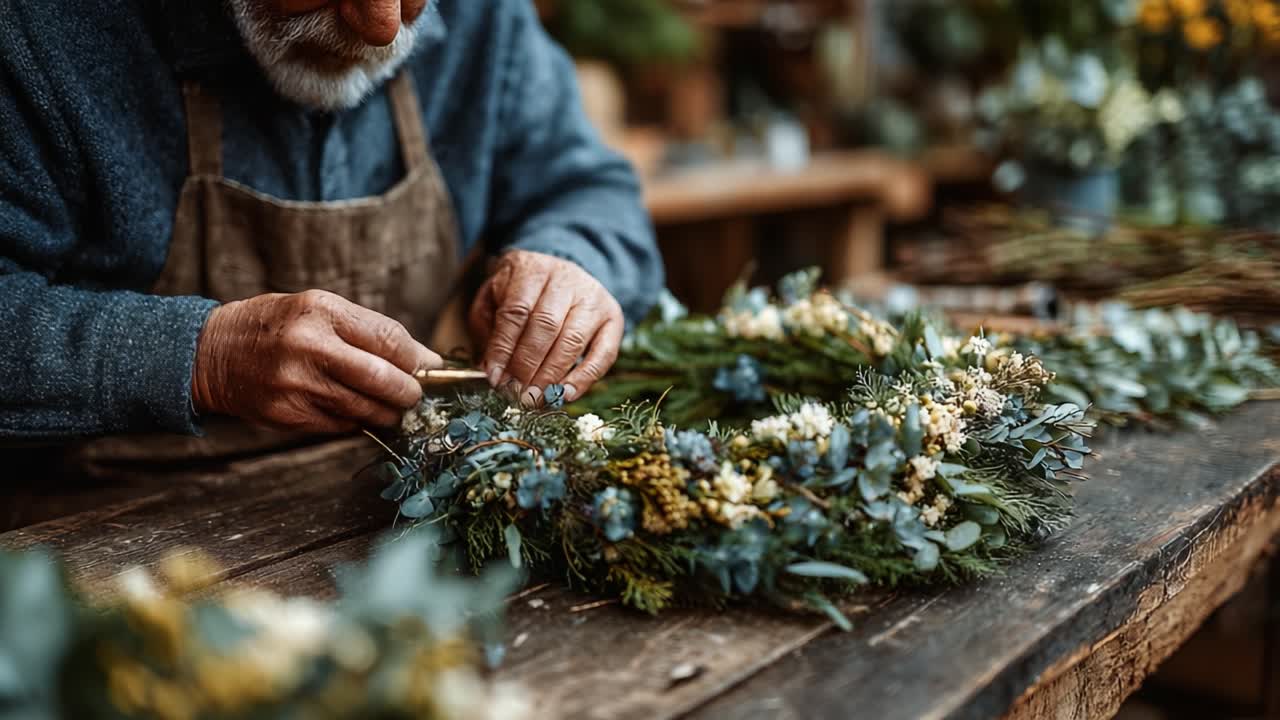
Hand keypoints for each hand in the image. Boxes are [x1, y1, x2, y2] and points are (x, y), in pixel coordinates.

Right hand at [192, 290, 441, 432]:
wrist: (210, 354)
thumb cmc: (275, 325)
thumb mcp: (318, 308)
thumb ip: (370, 330)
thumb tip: (426, 359)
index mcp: (320, 312)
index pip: (389, 340)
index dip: (419, 359)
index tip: (433, 368)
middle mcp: (309, 348)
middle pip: (383, 379)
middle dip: (410, 392)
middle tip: (415, 394)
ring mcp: (297, 386)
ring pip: (366, 410)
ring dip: (389, 412)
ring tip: (391, 406)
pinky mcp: (288, 416)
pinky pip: (341, 425)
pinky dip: (358, 421)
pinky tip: (355, 410)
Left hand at [469, 250, 623, 404]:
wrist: (560, 275)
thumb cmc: (521, 294)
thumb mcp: (494, 299)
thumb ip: (489, 330)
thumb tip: (491, 371)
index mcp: (532, 270)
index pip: (516, 311)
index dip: (504, 348)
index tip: (495, 378)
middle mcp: (566, 279)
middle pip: (546, 325)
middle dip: (528, 365)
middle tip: (515, 393)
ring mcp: (593, 297)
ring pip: (573, 340)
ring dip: (552, 375)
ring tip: (534, 398)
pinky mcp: (613, 317)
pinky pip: (604, 353)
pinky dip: (584, 378)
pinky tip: (565, 395)